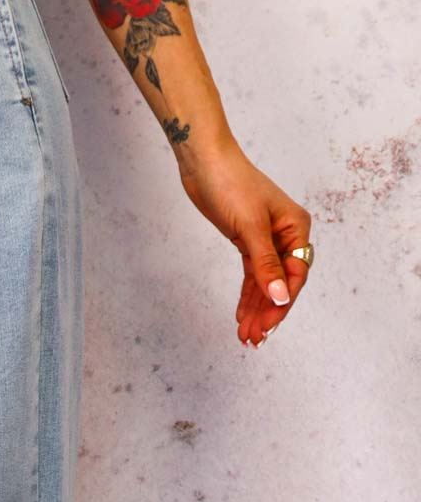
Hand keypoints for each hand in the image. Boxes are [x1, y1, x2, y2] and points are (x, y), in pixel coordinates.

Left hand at [177, 138, 312, 347]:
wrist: (204, 162)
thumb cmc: (231, 184)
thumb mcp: (250, 228)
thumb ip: (266, 265)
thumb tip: (281, 297)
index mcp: (296, 228)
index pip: (295, 274)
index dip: (282, 302)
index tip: (268, 325)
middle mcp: (286, 235)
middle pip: (282, 283)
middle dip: (268, 312)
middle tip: (254, 338)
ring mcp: (267, 239)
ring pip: (266, 283)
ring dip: (257, 309)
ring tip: (246, 336)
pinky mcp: (247, 241)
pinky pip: (252, 275)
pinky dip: (248, 296)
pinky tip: (242, 316)